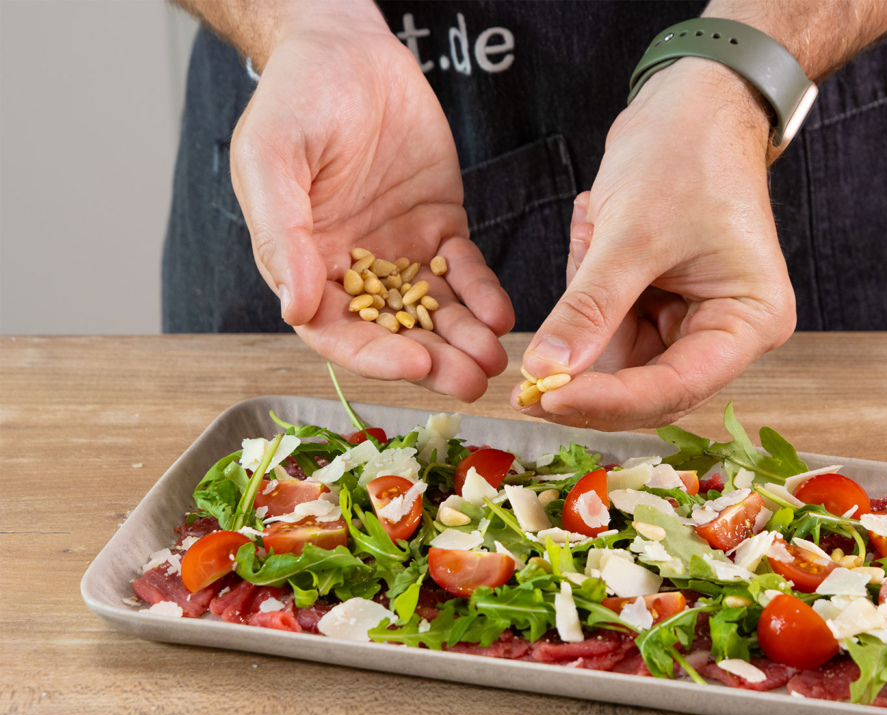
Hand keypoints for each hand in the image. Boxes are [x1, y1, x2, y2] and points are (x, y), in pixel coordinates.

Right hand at [229, 1, 512, 400]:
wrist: (347, 48)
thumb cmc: (295, 98)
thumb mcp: (272, 159)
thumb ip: (281, 235)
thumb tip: (296, 308)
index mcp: (305, 264)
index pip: (336, 331)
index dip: (374, 356)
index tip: (413, 366)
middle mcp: (352, 270)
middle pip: (394, 334)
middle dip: (433, 361)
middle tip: (471, 380)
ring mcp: (399, 252)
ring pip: (435, 312)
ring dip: (464, 339)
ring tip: (494, 358)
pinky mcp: (439, 228)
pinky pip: (465, 271)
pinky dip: (483, 294)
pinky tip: (500, 312)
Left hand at [514, 59, 795, 428]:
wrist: (693, 102)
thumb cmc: (685, 154)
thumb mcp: (632, 234)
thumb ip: (590, 307)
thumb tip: (545, 370)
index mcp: (750, 320)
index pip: (676, 387)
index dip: (609, 400)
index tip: (546, 397)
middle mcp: (728, 332)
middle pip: (647, 386)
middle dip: (587, 371)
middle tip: (528, 369)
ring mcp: (693, 321)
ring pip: (619, 358)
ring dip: (586, 312)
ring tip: (593, 230)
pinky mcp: (662, 306)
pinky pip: (609, 326)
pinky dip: (586, 292)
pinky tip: (594, 229)